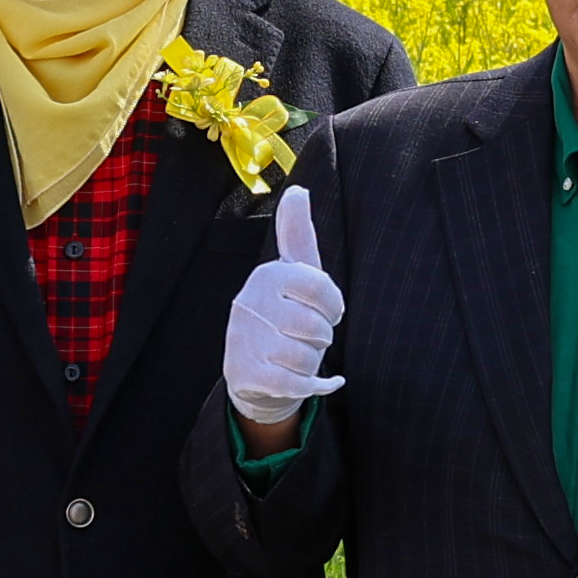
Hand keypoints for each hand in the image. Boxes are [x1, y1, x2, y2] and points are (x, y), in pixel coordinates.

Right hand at [225, 183, 345, 446]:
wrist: (257, 374)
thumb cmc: (286, 316)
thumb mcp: (295, 275)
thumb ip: (298, 235)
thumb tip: (298, 191)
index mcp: (267, 275)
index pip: (321, 288)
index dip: (334, 306)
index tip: (329, 312)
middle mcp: (248, 303)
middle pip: (316, 327)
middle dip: (321, 338)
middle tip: (307, 337)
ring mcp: (242, 339)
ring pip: (306, 357)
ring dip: (312, 363)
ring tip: (298, 356)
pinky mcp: (244, 373)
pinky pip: (295, 384)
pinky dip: (313, 386)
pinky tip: (311, 381)